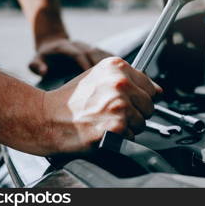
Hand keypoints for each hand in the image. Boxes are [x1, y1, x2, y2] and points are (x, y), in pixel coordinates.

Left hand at [29, 38, 111, 75]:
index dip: (85, 64)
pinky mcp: (94, 50)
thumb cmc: (44, 56)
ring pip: (102, 52)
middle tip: (108, 81)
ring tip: (119, 77)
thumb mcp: (35, 60)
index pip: (78, 54)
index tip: (91, 76)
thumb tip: (44, 71)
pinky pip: (107, 54)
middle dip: (101, 66)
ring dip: (110, 64)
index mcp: (64, 47)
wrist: (52, 42)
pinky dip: (115, 62)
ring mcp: (87, 46)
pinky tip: (124, 71)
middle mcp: (78, 45)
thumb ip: (36, 65)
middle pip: (93, 52)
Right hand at [42, 57, 161, 154]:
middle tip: (111, 113)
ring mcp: (118, 104)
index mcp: (117, 66)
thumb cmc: (72, 99)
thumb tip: (158, 91)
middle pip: (149, 106)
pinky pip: (132, 137)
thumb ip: (129, 80)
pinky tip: (102, 131)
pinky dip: (119, 139)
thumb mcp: (99, 77)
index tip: (126, 102)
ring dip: (127, 127)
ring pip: (142, 123)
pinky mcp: (115, 126)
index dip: (139, 98)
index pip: (150, 87)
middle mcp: (120, 83)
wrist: (46, 117)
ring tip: (104, 121)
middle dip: (135, 113)